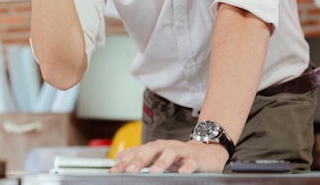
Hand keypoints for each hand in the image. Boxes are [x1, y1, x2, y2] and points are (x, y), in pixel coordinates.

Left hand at [109, 139, 228, 173]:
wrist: (206, 152)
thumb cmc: (179, 154)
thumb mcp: (157, 153)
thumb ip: (138, 153)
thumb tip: (119, 156)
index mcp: (155, 147)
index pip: (137, 152)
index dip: (125, 161)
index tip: (114, 171)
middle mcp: (166, 147)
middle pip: (151, 149)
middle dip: (140, 160)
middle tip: (130, 171)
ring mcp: (181, 152)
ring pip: (170, 154)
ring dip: (161, 162)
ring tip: (153, 172)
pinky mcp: (196, 159)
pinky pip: (191, 162)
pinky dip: (187, 167)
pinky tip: (183, 172)